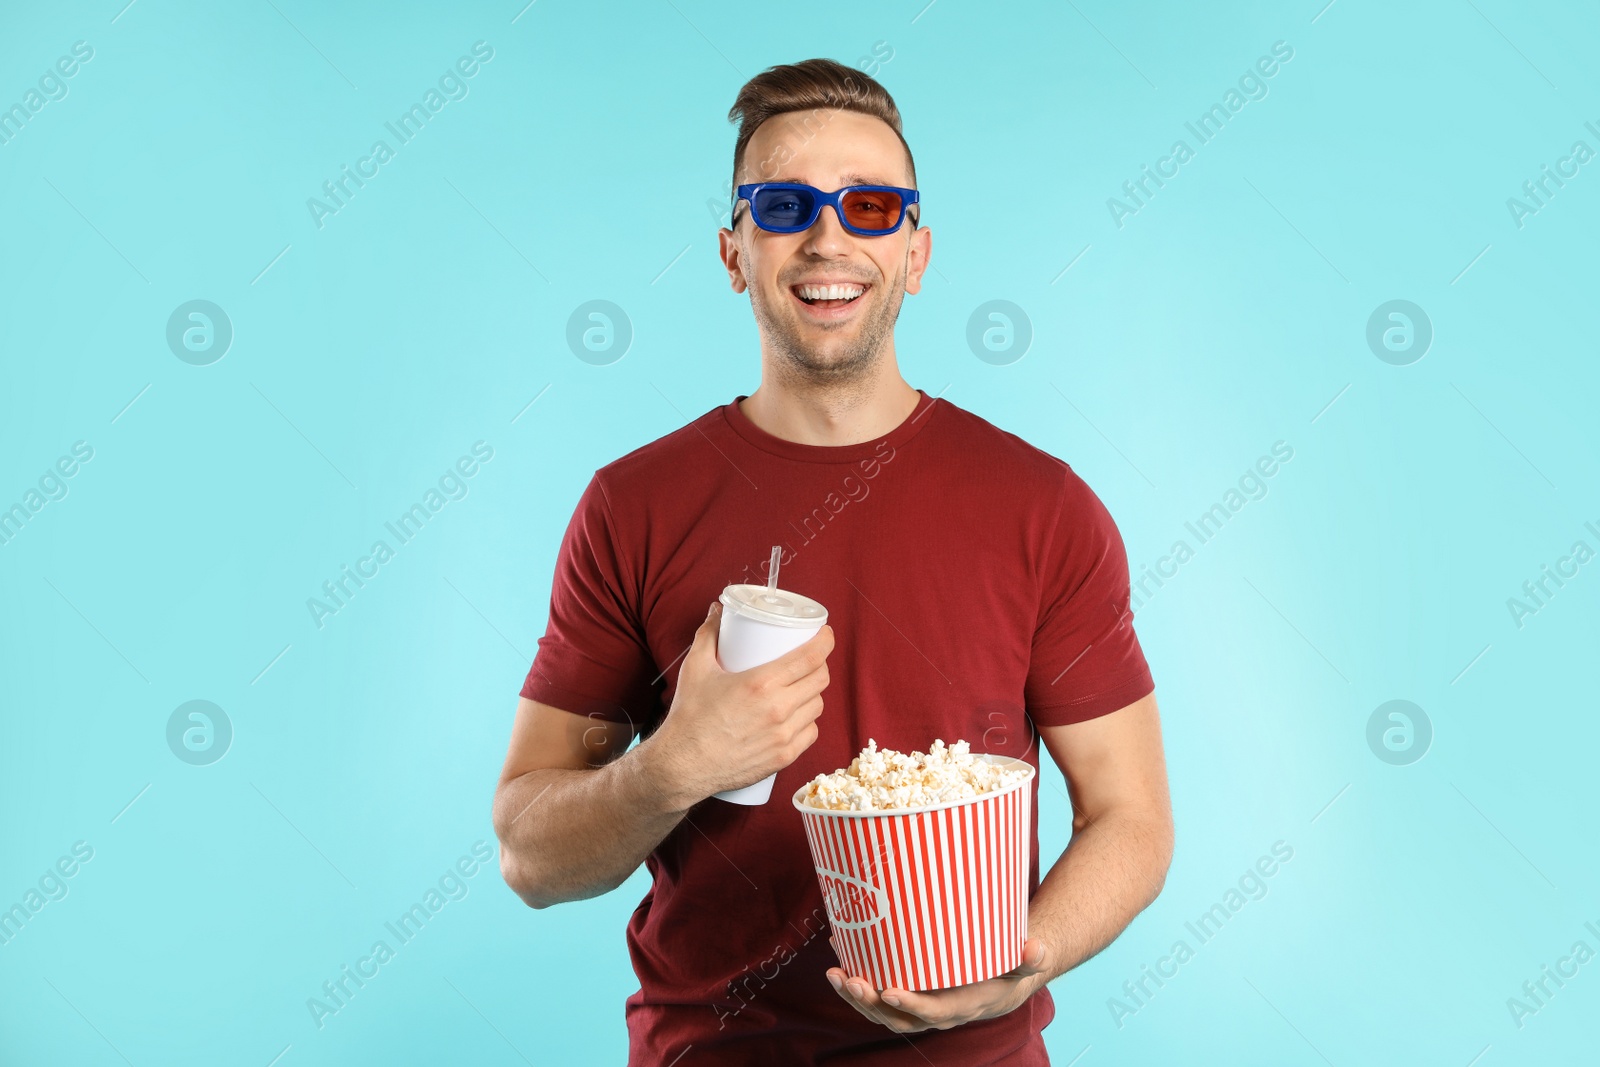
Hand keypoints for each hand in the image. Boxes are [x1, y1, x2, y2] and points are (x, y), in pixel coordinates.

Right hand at [645, 602, 832, 807]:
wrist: (683, 765)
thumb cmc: (689, 717)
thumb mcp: (696, 668)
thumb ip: (708, 634)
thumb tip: (717, 611)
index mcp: (762, 683)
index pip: (811, 657)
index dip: (825, 641)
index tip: (826, 634)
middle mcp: (778, 709)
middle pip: (819, 679)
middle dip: (820, 664)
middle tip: (810, 659)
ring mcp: (784, 736)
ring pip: (817, 706)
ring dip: (813, 693)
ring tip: (802, 687)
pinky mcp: (784, 758)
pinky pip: (811, 733)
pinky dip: (808, 721)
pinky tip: (798, 715)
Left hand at [825, 938, 1052, 1033]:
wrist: (1000, 982)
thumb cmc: (1008, 970)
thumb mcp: (1022, 964)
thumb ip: (1030, 959)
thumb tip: (1037, 948)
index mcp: (960, 1007)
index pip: (932, 1013)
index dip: (909, 1005)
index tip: (888, 989)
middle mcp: (934, 1013)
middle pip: (896, 1018)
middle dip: (869, 1002)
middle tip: (849, 979)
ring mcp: (916, 1007)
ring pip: (880, 1010)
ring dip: (855, 995)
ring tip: (834, 974)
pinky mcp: (904, 994)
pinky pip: (876, 994)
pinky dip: (856, 979)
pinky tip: (840, 955)